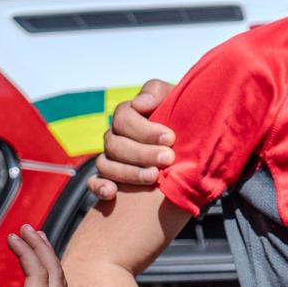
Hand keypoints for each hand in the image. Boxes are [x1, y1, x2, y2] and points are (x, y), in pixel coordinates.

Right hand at [0, 226, 64, 286]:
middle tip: (28, 229)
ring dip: (51, 260)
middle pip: (56, 274)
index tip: (13, 236)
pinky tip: (45, 275)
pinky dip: (54, 277)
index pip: (38, 275)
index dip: (27, 251)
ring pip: (62, 285)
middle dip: (42, 247)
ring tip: (38, 242)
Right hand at [88, 79, 176, 200]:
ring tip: (154, 177)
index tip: (170, 138)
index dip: (145, 130)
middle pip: (115, 145)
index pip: (123, 119)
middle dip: (142, 153)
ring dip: (128, 173)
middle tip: (168, 159)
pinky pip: (94, 183)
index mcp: (127, 115)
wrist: (193, 142)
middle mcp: (115, 136)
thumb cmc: (182, 117)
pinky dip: (100, 187)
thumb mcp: (174, 98)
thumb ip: (156, 93)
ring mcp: (111, 158)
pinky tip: (112, 193)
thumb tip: (138, 104)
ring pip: (105, 165)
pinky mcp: (110, 179)